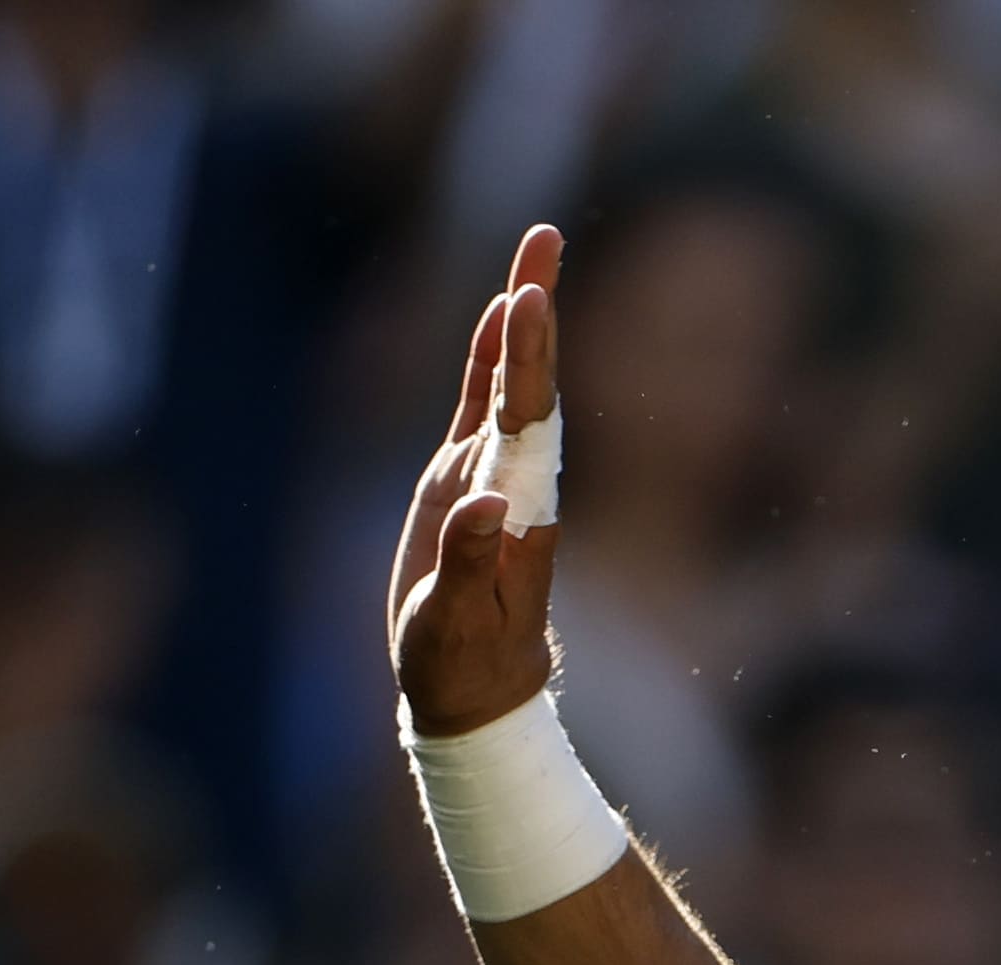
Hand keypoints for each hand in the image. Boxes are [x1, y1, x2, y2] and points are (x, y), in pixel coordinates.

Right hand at [390, 227, 564, 736]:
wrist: (477, 693)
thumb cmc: (462, 664)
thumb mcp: (454, 621)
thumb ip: (470, 562)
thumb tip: (487, 505)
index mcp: (516, 511)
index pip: (523, 420)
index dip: (524, 359)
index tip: (528, 299)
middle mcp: (513, 482)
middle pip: (528, 381)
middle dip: (534, 308)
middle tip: (546, 235)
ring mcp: (493, 476)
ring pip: (511, 381)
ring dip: (522, 316)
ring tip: (536, 252)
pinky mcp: (468, 483)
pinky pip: (483, 406)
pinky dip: (492, 358)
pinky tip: (501, 314)